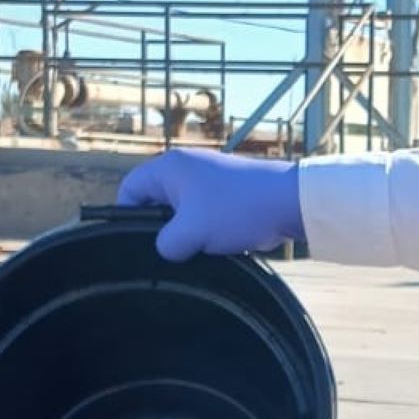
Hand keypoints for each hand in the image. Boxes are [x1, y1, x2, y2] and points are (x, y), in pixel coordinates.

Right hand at [117, 150, 304, 261]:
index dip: (127, 218)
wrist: (290, 202)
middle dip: (162, 230)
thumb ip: (166, 244)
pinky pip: (204, 216)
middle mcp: (185, 168)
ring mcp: (208, 180)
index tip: (137, 244)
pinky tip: (217, 246)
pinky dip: (207, 232)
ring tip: (198, 250)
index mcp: (169, 167)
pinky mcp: (227, 194)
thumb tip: (166, 250)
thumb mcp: (191, 232)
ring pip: (181, 214)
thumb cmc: (237, 210)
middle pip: (155, 203)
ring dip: (188, 234)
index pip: (130, 189)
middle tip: (172, 251)